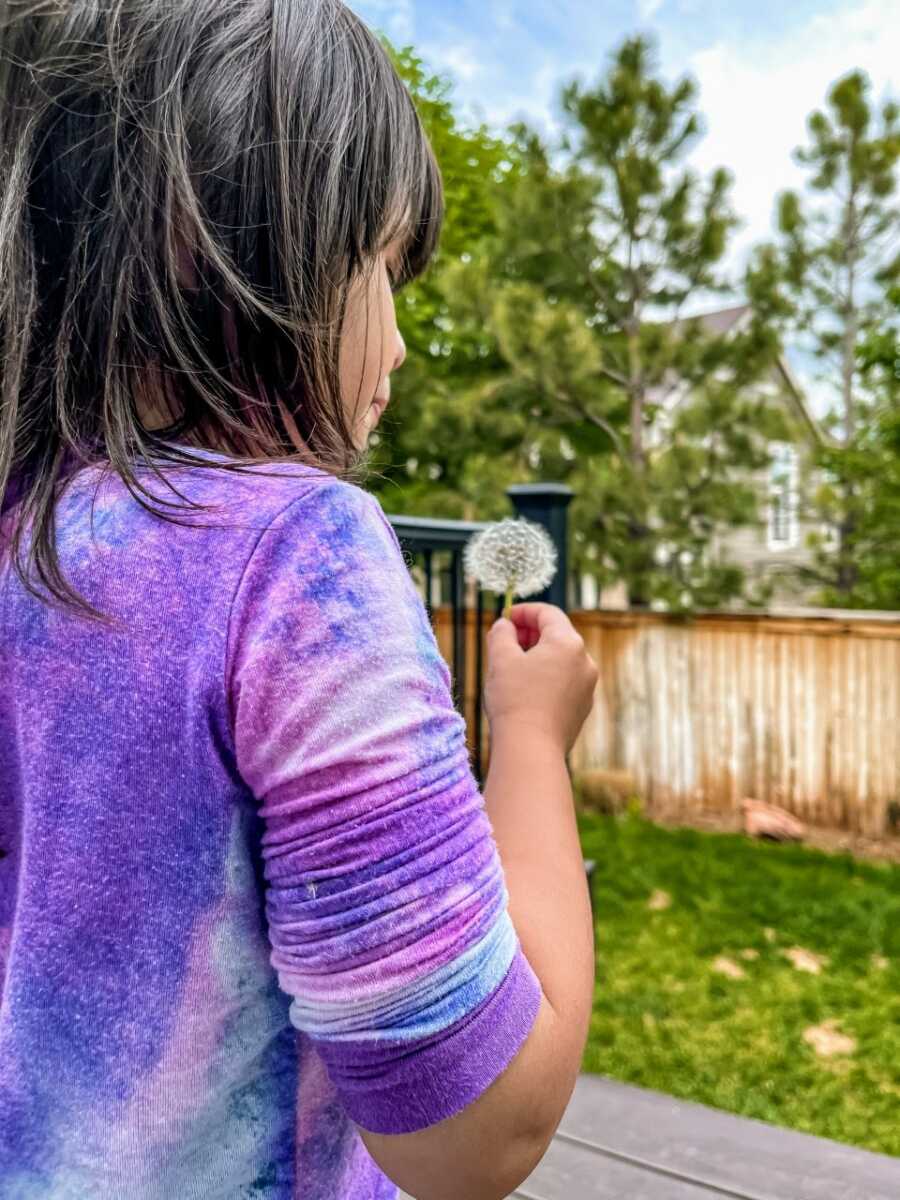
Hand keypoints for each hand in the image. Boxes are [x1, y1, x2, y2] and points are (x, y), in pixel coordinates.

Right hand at [483, 603, 598, 756]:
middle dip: (530, 634)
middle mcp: (585, 661)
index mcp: (568, 643)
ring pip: (561, 660)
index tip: (505, 618)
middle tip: (506, 641)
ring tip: (513, 667)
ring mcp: (587, 686)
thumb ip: (501, 633)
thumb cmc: (514, 700)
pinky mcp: (582, 707)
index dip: (524, 612)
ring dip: (538, 657)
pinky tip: (526, 690)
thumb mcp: (500, 659)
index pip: (548, 614)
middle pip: (558, 635)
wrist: (531, 749)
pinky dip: (547, 677)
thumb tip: (504, 625)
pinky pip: (565, 682)